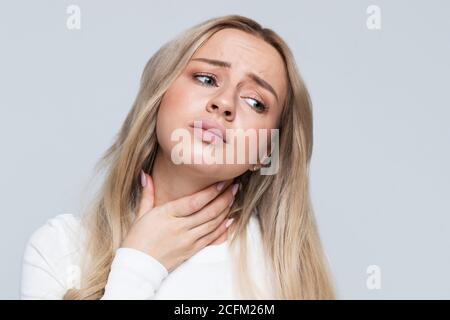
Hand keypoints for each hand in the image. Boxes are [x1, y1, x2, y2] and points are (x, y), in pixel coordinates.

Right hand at [120, 172, 237, 271]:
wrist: (138, 267)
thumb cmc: (137, 239)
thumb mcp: (141, 214)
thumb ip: (148, 193)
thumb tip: (146, 175)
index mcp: (166, 215)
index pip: (194, 202)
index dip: (210, 192)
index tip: (222, 182)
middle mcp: (179, 228)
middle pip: (208, 212)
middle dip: (224, 198)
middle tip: (234, 186)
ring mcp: (187, 241)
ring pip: (212, 224)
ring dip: (226, 210)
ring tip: (234, 198)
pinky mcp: (191, 251)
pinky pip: (211, 238)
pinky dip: (223, 228)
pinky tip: (230, 219)